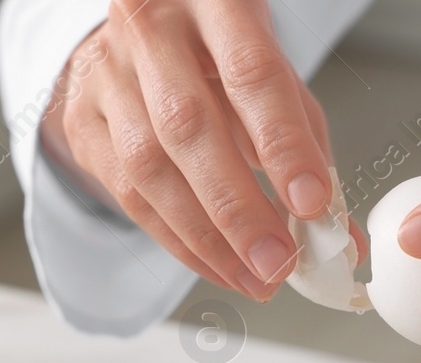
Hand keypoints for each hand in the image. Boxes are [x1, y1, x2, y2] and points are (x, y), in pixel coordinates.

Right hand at [40, 0, 344, 299]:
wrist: (147, 25)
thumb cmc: (221, 53)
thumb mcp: (273, 76)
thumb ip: (307, 145)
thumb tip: (337, 233)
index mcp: (212, 1)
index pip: (250, 74)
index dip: (282, 144)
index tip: (312, 204)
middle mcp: (149, 29)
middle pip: (188, 127)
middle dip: (239, 208)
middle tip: (279, 262)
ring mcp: (106, 73)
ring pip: (148, 167)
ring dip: (208, 237)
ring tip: (255, 278)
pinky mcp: (83, 120)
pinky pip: (126, 194)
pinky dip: (179, 241)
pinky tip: (219, 265)